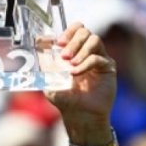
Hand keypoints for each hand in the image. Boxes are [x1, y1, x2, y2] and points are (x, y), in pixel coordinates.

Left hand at [38, 23, 116, 141]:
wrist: (79, 115)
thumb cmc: (64, 98)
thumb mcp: (49, 79)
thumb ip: (44, 62)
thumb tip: (38, 42)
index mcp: (75, 50)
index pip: (76, 29)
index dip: (68, 31)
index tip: (58, 42)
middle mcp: (88, 51)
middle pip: (85, 32)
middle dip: (73, 41)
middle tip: (64, 56)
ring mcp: (99, 58)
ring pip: (94, 40)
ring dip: (81, 51)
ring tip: (71, 65)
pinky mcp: (108, 67)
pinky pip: (98, 59)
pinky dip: (85, 64)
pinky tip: (75, 74)